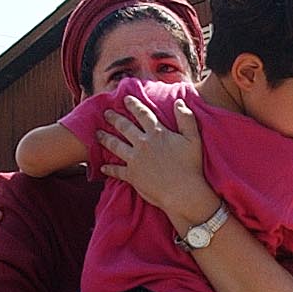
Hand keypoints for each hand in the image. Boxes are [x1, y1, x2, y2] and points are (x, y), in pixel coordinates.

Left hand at [98, 96, 207, 228]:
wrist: (183, 192)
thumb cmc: (191, 166)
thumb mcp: (194, 139)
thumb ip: (186, 119)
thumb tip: (179, 102)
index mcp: (157, 133)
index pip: (143, 114)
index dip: (133, 105)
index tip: (125, 99)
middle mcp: (143, 143)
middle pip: (124, 127)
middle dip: (114, 118)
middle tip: (106, 113)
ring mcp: (135, 160)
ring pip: (115, 145)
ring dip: (105, 138)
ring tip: (98, 134)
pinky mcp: (132, 176)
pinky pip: (116, 170)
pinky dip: (109, 169)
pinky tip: (103, 167)